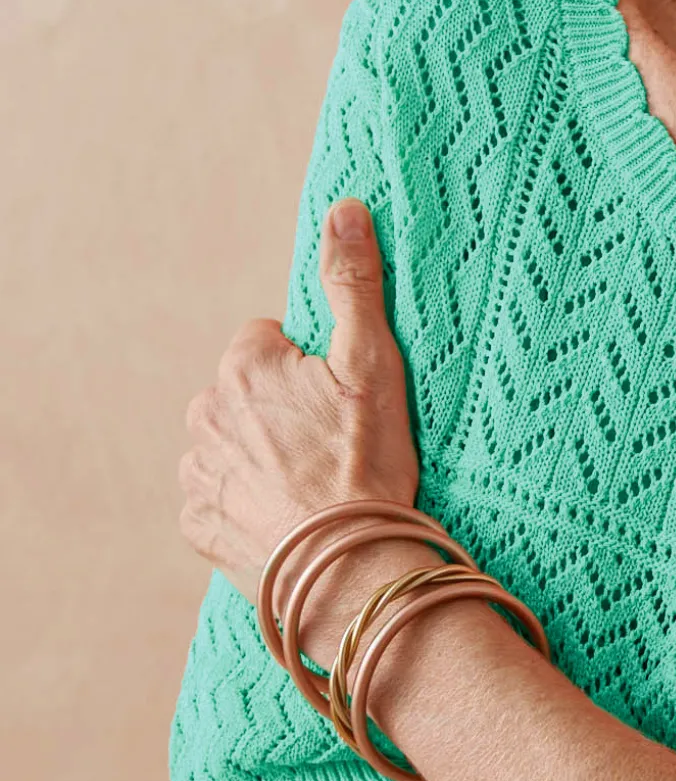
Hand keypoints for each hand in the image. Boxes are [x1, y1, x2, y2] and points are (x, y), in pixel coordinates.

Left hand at [178, 197, 420, 604]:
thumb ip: (353, 282)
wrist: (350, 572)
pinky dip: (246, 501)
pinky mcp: (197, 525)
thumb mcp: (374, 363)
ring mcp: (197, 473)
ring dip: (259, 453)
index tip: (339, 400)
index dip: (309, 367)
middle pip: (244, 391)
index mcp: (245, 367)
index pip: (268, 341)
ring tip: (313, 482)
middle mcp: (204, 414)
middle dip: (278, 408)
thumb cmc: (366, 466)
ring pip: (228, 441)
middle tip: (332, 443)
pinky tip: (288, 515)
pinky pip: (218, 496)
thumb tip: (343, 208)